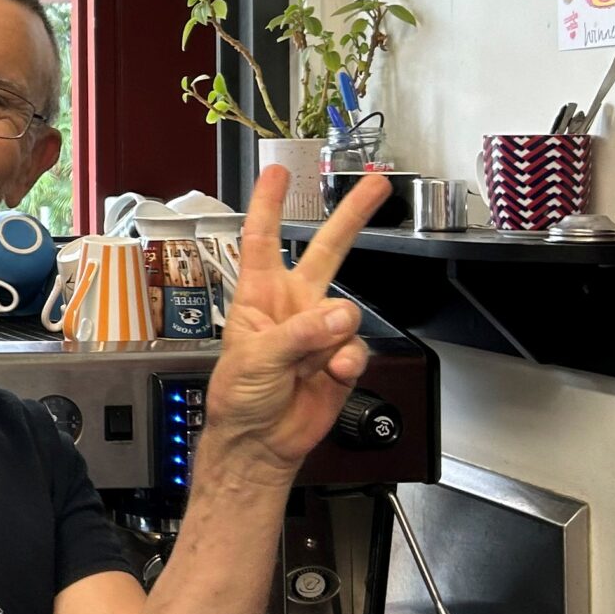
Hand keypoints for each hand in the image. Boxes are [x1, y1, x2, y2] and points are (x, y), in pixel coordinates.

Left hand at [200, 166, 391, 477]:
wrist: (260, 441)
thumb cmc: (239, 397)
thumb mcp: (255, 358)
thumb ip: (298, 334)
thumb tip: (339, 315)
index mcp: (258, 296)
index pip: (263, 240)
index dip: (269, 204)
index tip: (277, 171)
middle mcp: (293, 306)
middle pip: (326, 251)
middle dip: (351, 217)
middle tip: (375, 185)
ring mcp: (319, 331)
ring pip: (347, 311)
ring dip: (333, 336)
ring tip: (312, 361)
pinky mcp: (341, 357)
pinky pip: (356, 348)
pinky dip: (346, 362)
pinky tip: (331, 375)